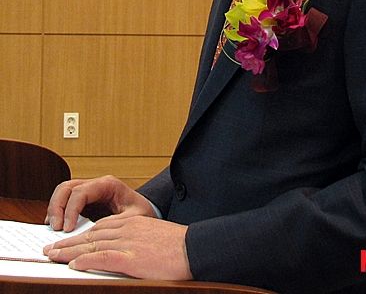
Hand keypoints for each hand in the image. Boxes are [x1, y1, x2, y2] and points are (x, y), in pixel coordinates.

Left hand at [43, 215, 191, 279]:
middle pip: (90, 234)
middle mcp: (127, 228)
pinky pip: (102, 258)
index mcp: (133, 222)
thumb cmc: (179, 247)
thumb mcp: (154, 237)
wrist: (194, 248)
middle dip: (68, 242)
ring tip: (53, 257)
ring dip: (69, 252)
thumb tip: (125, 251)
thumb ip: (137, 240)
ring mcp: (128, 242)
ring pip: (91, 245)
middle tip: (51, 249)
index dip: (80, 235)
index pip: (99, 227)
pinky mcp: (130, 258)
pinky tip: (73, 265)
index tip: (67, 241)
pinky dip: (85, 261)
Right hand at [45, 175, 155, 231]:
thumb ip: (115, 223)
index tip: (67, 229)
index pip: (81, 191)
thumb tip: (92, 232)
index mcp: (108, 184)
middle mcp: (96, 185)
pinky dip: (57, 213)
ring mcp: (88, 192)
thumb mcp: (134, 218)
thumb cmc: (142, 213)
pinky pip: (64, 202)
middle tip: (56, 229)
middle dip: (57, 207)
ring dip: (55, 209)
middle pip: (67, 187)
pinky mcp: (84, 203)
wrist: (146, 212)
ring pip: (63, 192)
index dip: (70, 209)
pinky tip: (57, 228)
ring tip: (54, 230)